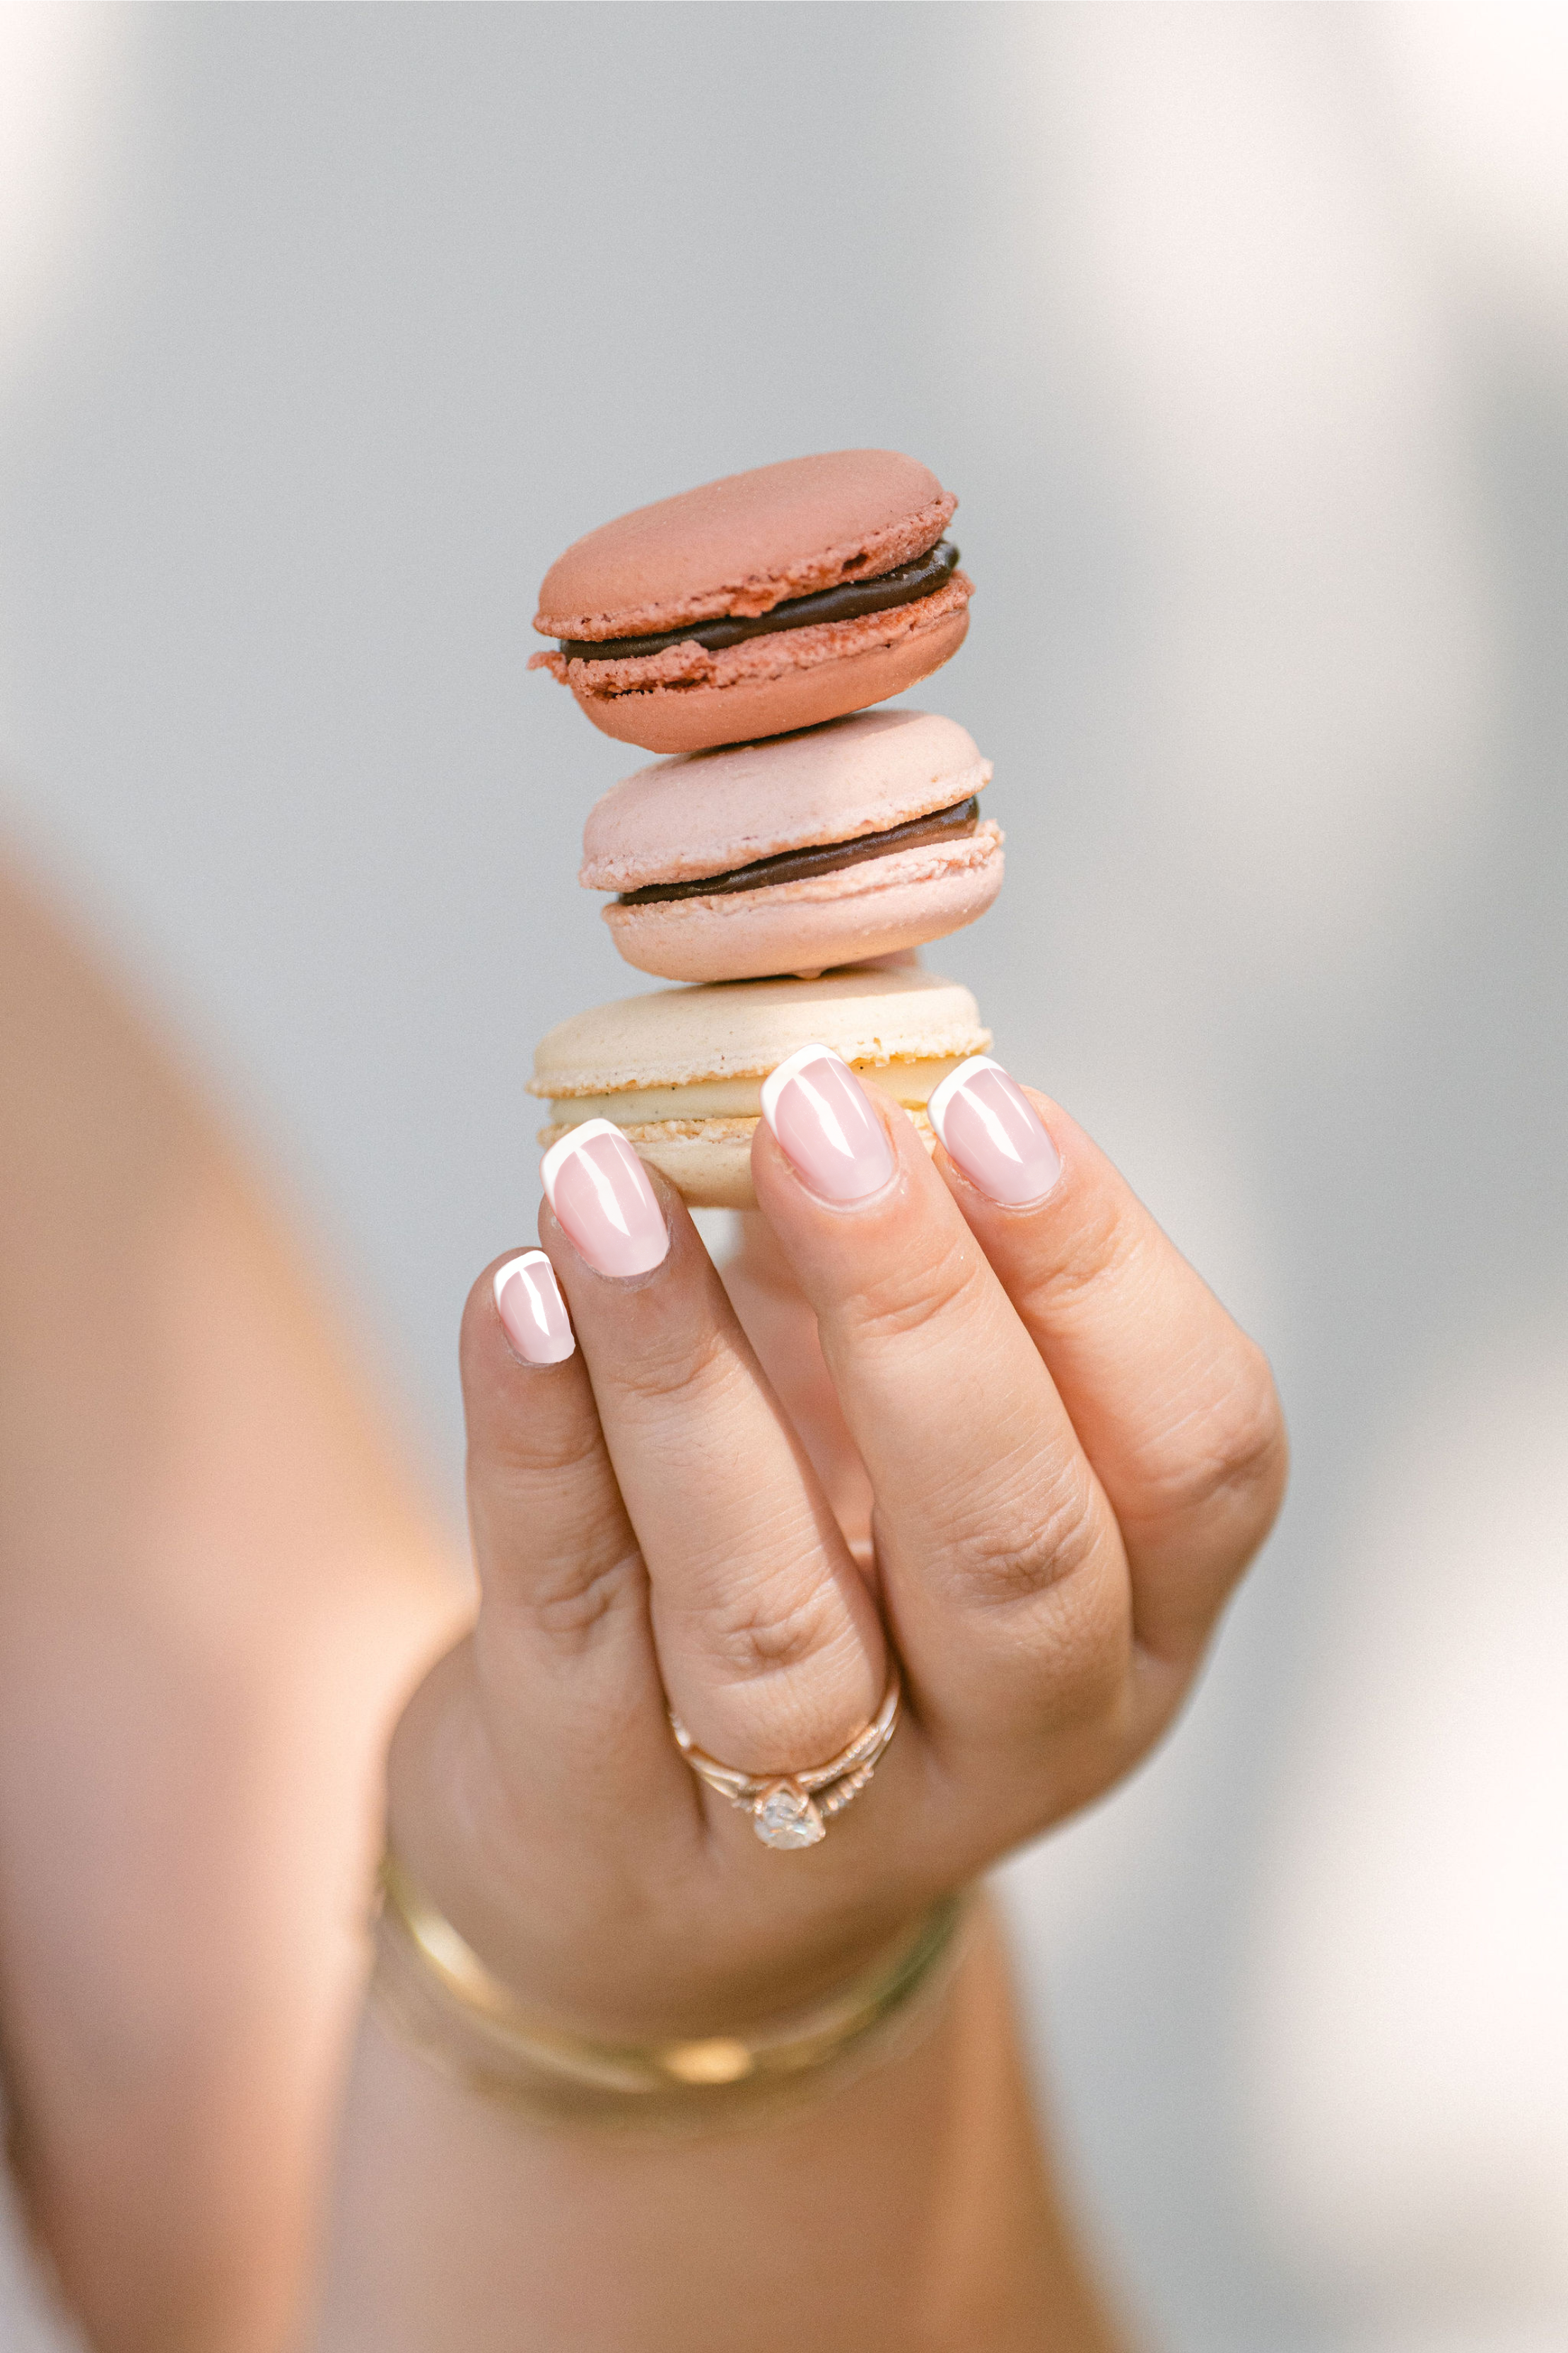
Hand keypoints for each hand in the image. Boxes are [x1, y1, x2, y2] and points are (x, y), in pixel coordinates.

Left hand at [387, 1057, 1285, 2037]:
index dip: (1102, 1272)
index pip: (1199, 1454)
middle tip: (819, 1113)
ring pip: (773, 1618)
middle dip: (918, 1311)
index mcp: (1139, 1616)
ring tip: (604, 1184)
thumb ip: (898, 1260)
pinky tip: (513, 1295)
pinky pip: (574, 1625)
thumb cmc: (814, 1574)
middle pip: (1007, 1550)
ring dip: (687, 1380)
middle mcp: (1016, 1738)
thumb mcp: (901, 1437)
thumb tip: (843, 1007)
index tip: (987, 1100)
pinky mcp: (605, 1819)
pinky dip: (537, 1447)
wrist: (640, 1866)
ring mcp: (817, 1816)